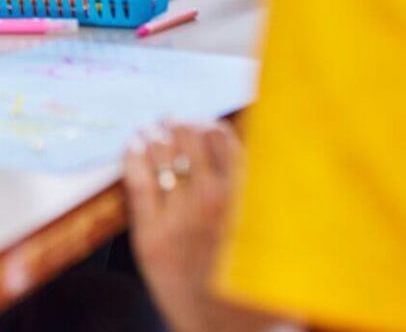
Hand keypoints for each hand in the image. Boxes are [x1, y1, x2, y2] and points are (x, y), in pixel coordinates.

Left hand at [123, 121, 260, 331]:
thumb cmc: (255, 283)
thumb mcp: (273, 232)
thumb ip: (262, 190)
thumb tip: (250, 143)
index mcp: (247, 197)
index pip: (221, 136)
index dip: (206, 122)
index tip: (200, 122)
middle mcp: (213, 202)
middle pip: (187, 136)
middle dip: (177, 123)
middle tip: (170, 121)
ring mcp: (179, 219)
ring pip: (159, 153)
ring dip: (153, 134)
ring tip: (150, 130)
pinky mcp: (150, 238)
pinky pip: (137, 182)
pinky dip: (133, 156)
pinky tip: (133, 145)